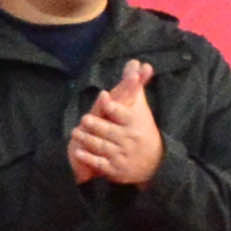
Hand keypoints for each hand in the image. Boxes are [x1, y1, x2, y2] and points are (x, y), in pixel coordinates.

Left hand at [70, 59, 164, 187]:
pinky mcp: (114, 168)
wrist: (153, 163)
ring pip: (102, 146)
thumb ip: (134, 86)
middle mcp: (128, 138)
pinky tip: (78, 152)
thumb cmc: (141, 128)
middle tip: (85, 118)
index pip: (123, 113)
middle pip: (109, 130)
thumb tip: (138, 62)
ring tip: (77, 132)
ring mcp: (121, 154)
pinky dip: (89, 158)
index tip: (104, 96)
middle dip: (97, 125)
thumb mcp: (138, 107)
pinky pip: (100, 163)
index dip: (113, 106)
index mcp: (134, 123)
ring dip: (89, 140)